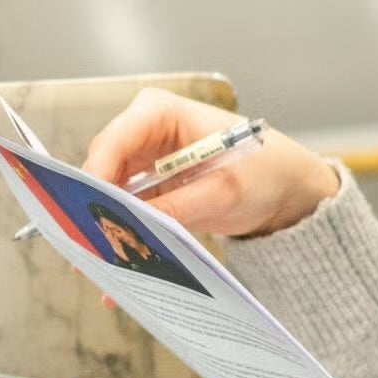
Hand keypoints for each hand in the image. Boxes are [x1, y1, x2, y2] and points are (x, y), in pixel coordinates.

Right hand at [79, 89, 337, 239]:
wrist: (289, 188)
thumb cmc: (266, 171)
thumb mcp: (223, 192)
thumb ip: (175, 208)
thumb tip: (133, 227)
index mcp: (161, 113)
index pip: (113, 142)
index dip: (96, 178)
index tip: (88, 212)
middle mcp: (144, 131)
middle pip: (104, 169)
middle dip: (96, 206)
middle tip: (90, 246)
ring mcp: (145, 159)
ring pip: (110, 193)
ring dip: (107, 224)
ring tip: (101, 262)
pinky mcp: (151, 186)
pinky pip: (126, 209)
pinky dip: (124, 231)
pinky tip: (117, 265)